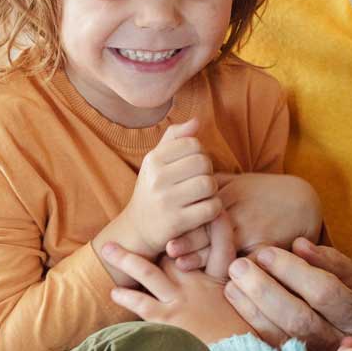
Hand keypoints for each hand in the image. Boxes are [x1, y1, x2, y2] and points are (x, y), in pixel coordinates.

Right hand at [99, 120, 222, 259]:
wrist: (137, 229)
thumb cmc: (152, 190)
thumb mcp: (156, 162)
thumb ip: (175, 138)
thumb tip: (197, 121)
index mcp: (153, 159)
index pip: (193, 143)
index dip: (199, 154)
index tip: (192, 167)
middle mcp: (156, 178)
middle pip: (203, 162)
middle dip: (207, 172)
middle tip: (199, 183)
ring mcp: (166, 201)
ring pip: (209, 184)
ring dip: (212, 191)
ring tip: (202, 196)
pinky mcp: (177, 222)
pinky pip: (211, 208)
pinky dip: (214, 209)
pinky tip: (204, 211)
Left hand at [103, 241, 255, 346]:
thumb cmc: (251, 338)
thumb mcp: (255, 307)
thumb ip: (250, 289)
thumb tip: (254, 280)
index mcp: (221, 279)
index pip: (216, 243)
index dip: (209, 226)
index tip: (204, 210)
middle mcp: (198, 284)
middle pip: (172, 253)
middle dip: (156, 239)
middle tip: (134, 226)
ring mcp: (181, 301)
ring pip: (148, 272)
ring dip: (126, 259)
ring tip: (107, 249)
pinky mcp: (169, 321)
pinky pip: (142, 304)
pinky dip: (128, 296)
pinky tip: (114, 292)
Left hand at [168, 174, 322, 263]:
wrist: (303, 200)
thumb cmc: (266, 192)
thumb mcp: (239, 183)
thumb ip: (214, 184)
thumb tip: (185, 181)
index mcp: (229, 197)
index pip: (200, 210)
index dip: (182, 224)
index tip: (165, 236)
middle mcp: (238, 213)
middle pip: (208, 228)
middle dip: (187, 240)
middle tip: (168, 250)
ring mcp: (253, 228)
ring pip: (225, 244)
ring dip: (202, 255)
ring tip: (182, 265)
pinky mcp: (268, 243)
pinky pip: (252, 259)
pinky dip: (237, 269)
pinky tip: (220, 279)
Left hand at [222, 237, 351, 350]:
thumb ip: (333, 262)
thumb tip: (298, 245)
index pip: (325, 292)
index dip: (293, 271)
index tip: (266, 253)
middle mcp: (343, 343)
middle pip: (299, 319)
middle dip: (265, 290)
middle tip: (240, 266)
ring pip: (282, 339)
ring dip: (252, 311)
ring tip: (232, 284)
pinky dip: (252, 332)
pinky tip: (238, 310)